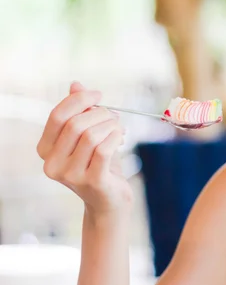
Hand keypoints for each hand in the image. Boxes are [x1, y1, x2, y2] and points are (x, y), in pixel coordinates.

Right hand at [37, 82, 131, 218]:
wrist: (109, 200)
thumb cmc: (99, 164)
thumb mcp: (87, 136)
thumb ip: (79, 111)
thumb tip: (75, 84)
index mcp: (45, 149)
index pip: (57, 116)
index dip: (79, 100)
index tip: (98, 94)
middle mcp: (52, 164)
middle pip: (75, 124)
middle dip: (100, 114)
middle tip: (113, 116)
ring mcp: (71, 175)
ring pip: (91, 135)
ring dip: (110, 126)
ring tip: (119, 128)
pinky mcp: (92, 181)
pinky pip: (105, 149)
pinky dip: (116, 137)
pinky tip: (121, 137)